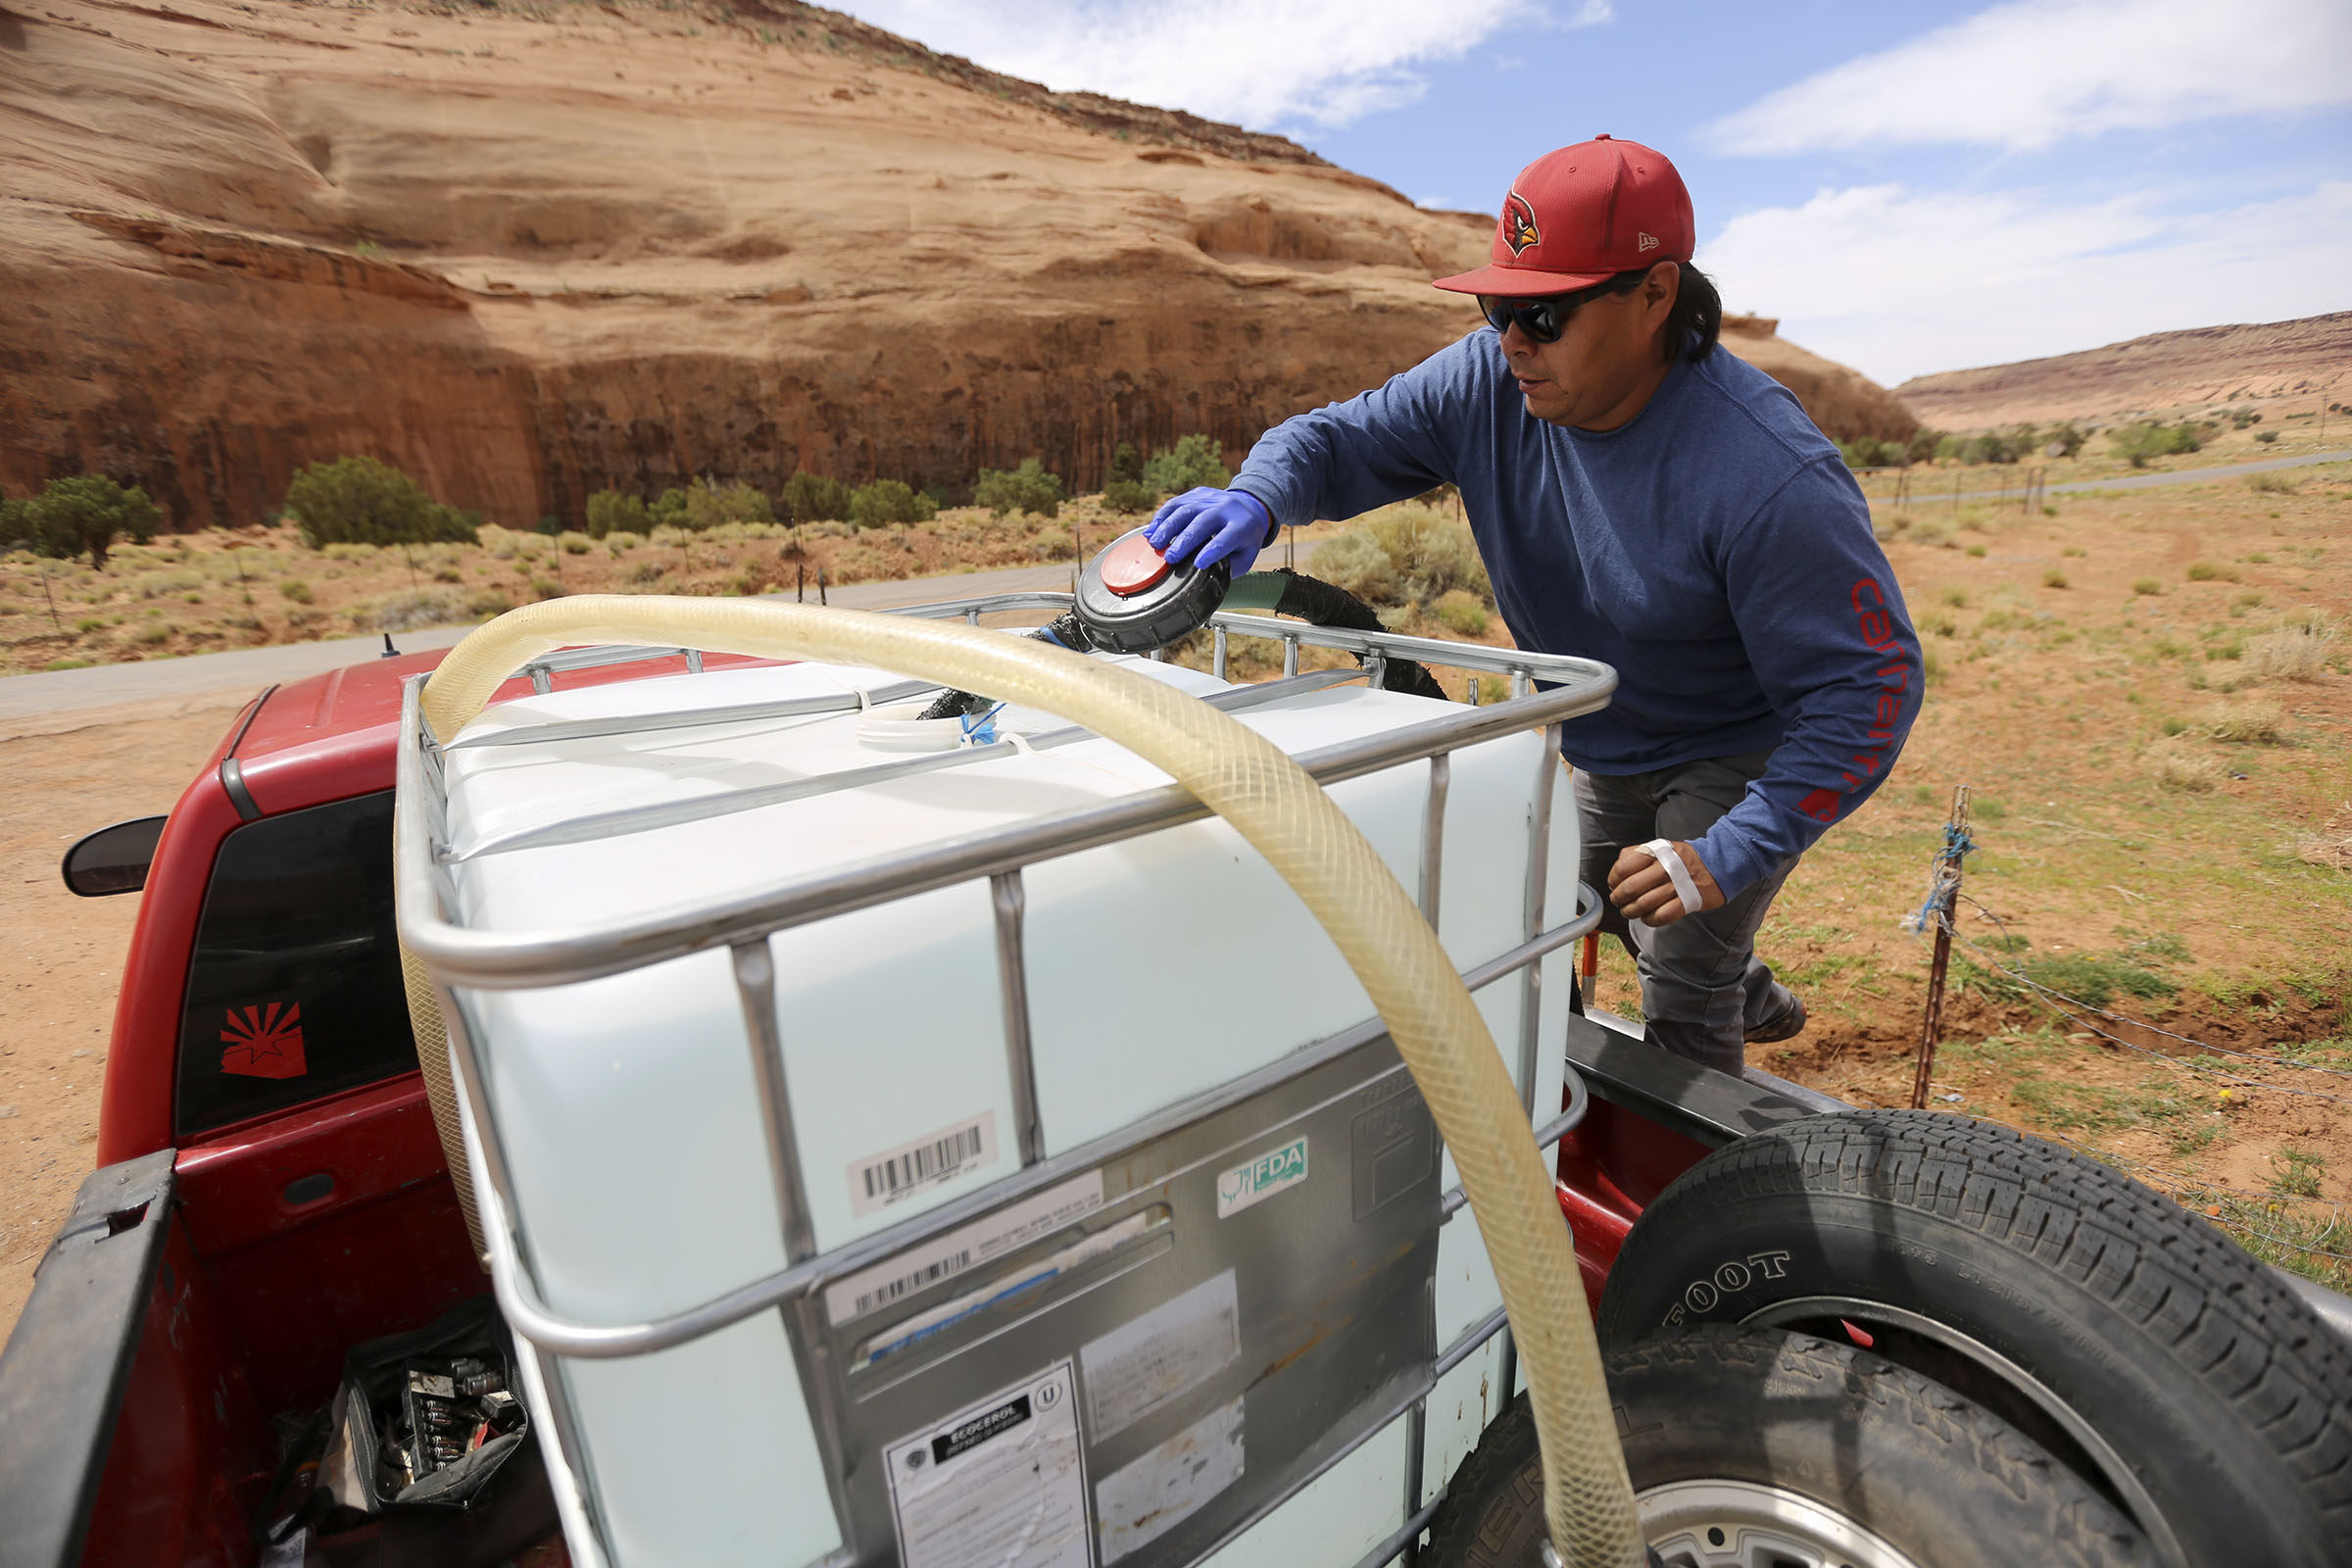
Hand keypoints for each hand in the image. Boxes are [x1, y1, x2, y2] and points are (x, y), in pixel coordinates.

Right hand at [1144, 487, 1274, 573]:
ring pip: (1185, 510)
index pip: (1226, 539)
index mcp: (1242, 526)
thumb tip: (1206, 575)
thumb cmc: (1245, 538)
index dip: (1212, 552)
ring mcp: (1210, 498)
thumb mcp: (1247, 555)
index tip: (1198, 564)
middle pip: (1202, 522)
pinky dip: (1161, 517)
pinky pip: (1176, 503)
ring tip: (1155, 543)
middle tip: (1170, 558)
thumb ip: (1230, 566)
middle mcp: (1226, 508)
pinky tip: (1151, 531)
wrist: (1249, 506)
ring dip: (1167, 527)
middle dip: (1184, 541)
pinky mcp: (1197, 494)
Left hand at [1608, 841, 1723, 926]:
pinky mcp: (1687, 902)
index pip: (1623, 868)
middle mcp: (1665, 867)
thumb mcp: (1659, 847)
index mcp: (1656, 852)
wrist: (1718, 864)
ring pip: (1643, 904)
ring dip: (1631, 912)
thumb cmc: (1683, 859)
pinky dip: (1650, 919)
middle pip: (1630, 889)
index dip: (1613, 880)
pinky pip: (1661, 916)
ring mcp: (1677, 885)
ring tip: (1630, 911)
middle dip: (1619, 899)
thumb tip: (1617, 873)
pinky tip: (1647, 916)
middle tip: (1619, 902)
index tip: (1614, 885)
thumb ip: (1636, 855)